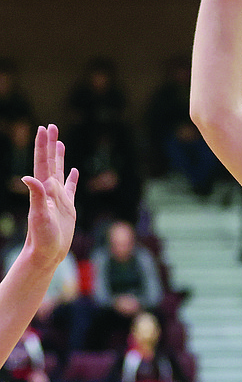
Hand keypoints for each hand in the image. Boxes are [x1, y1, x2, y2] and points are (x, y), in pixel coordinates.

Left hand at [22, 125, 77, 269]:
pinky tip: (74, 171)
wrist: (46, 255)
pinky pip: (71, 187)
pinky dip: (72, 178)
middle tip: (51, 126)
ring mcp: (59, 198)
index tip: (44, 128)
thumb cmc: (42, 238)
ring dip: (60, 156)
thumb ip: (36, 196)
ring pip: (59, 171)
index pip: (43, 162)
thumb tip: (28, 177)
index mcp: (44, 189)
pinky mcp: (68, 207)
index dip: (43, 145)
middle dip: (50, 144)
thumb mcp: (39, 216)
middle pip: (50, 162)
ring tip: (60, 143)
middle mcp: (50, 190)